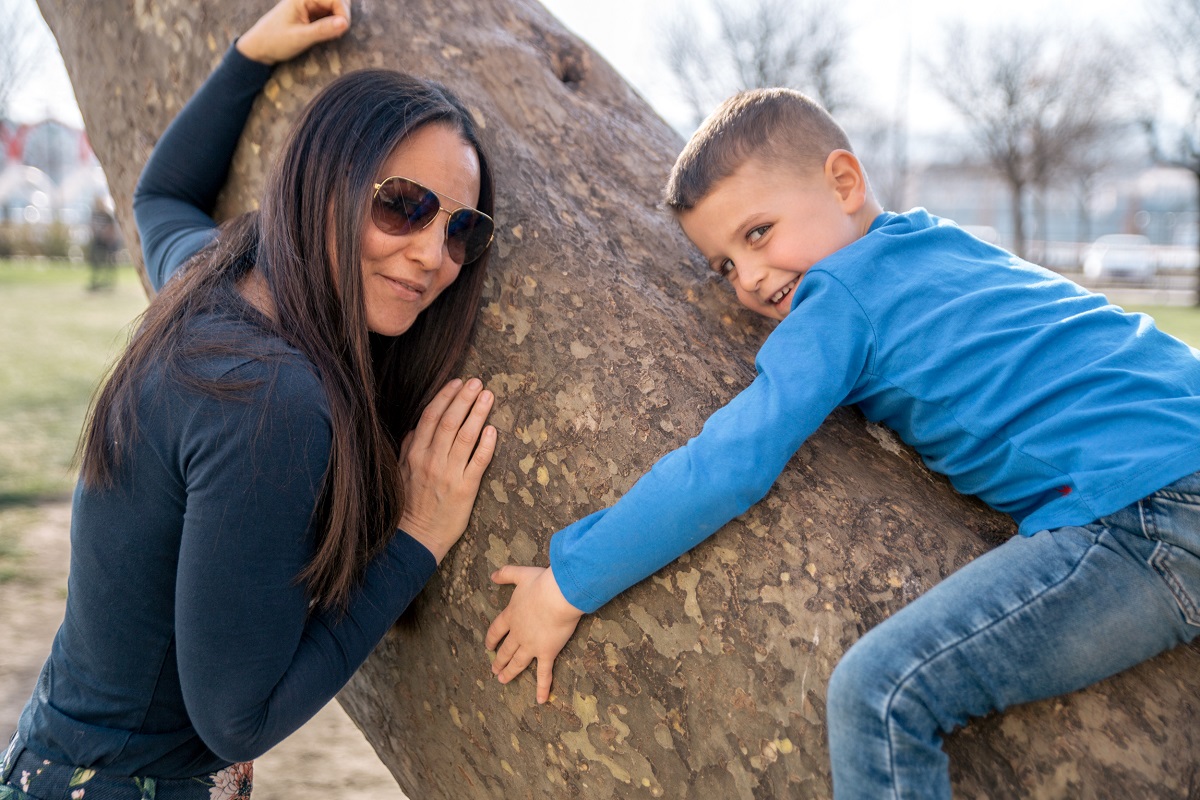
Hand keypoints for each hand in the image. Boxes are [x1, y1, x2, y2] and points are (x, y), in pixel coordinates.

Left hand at [236, 0, 350, 65]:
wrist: (258, 48)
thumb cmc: (275, 41)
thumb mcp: (300, 37)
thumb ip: (323, 30)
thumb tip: (344, 24)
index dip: (343, 13)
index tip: (343, 30)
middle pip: (338, 0)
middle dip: (343, 14)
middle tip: (339, 32)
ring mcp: (309, 6)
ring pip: (335, 7)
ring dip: (339, 19)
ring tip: (335, 34)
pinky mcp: (310, 16)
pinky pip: (329, 15)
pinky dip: (334, 24)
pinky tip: (330, 34)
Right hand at [399, 378, 496, 562]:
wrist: (415, 538)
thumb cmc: (409, 505)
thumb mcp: (400, 473)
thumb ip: (408, 449)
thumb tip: (416, 428)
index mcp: (415, 454)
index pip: (430, 417)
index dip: (445, 397)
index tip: (457, 382)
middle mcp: (431, 460)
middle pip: (449, 421)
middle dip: (464, 398)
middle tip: (477, 382)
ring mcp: (449, 474)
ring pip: (465, 437)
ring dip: (478, 414)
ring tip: (488, 397)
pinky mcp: (465, 489)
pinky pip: (478, 462)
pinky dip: (486, 445)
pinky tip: (493, 430)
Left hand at [486, 565, 584, 703]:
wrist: (559, 596)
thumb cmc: (542, 583)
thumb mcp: (520, 574)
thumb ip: (505, 574)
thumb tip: (492, 575)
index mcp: (511, 615)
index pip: (497, 630)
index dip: (492, 639)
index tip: (488, 647)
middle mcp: (518, 633)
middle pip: (506, 650)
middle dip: (499, 660)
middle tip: (494, 669)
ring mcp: (531, 646)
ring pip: (518, 662)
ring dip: (510, 672)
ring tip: (502, 680)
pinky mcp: (547, 653)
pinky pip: (544, 674)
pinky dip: (542, 687)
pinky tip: (540, 700)